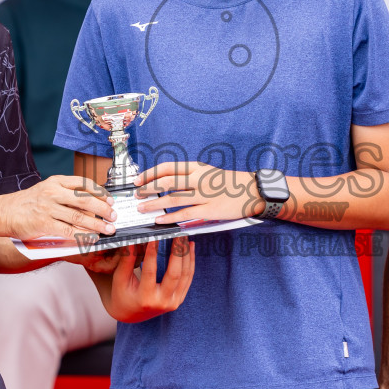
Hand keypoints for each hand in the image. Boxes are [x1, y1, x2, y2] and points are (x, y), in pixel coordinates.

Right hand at [0, 176, 115, 240]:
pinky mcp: (44, 224)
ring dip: (96, 225)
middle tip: (113, 216)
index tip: (110, 199)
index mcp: (55, 181)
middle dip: (103, 209)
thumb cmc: (27, 202)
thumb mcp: (46, 189)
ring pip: (79, 217)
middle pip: (85, 200)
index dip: (100, 192)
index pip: (83, 183)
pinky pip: (68, 230)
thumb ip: (65, 194)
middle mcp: (53, 192)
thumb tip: (90, 205)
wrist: (4, 212)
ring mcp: (48, 208)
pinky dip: (82, 235)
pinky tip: (91, 238)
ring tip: (107, 229)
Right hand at [89, 238, 195, 322]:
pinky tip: (189, 250)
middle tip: (178, 235)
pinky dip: (190, 263)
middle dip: (177, 252)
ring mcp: (173, 302)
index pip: (150, 272)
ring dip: (187, 256)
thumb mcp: (120, 280)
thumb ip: (127, 261)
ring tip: (185, 239)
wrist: (131, 314)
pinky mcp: (179, 300)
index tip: (155, 237)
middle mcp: (162, 302)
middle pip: (174, 274)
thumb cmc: (122, 295)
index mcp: (145, 299)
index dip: (152, 253)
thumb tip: (132, 240)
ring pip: (184, 276)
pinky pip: (187, 279)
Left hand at [136, 161, 261, 223]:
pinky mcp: (208, 210)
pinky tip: (159, 220)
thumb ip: (189, 176)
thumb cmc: (228, 183)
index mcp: (197, 167)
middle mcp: (198, 179)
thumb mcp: (208, 172)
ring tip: (142, 208)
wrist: (252, 191)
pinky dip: (169, 218)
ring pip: (172, 199)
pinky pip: (184, 214)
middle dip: (148, 188)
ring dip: (154, 204)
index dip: (150, 173)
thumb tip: (165, 183)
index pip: (168, 168)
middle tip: (136, 194)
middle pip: (166, 182)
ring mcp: (203, 195)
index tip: (138, 179)